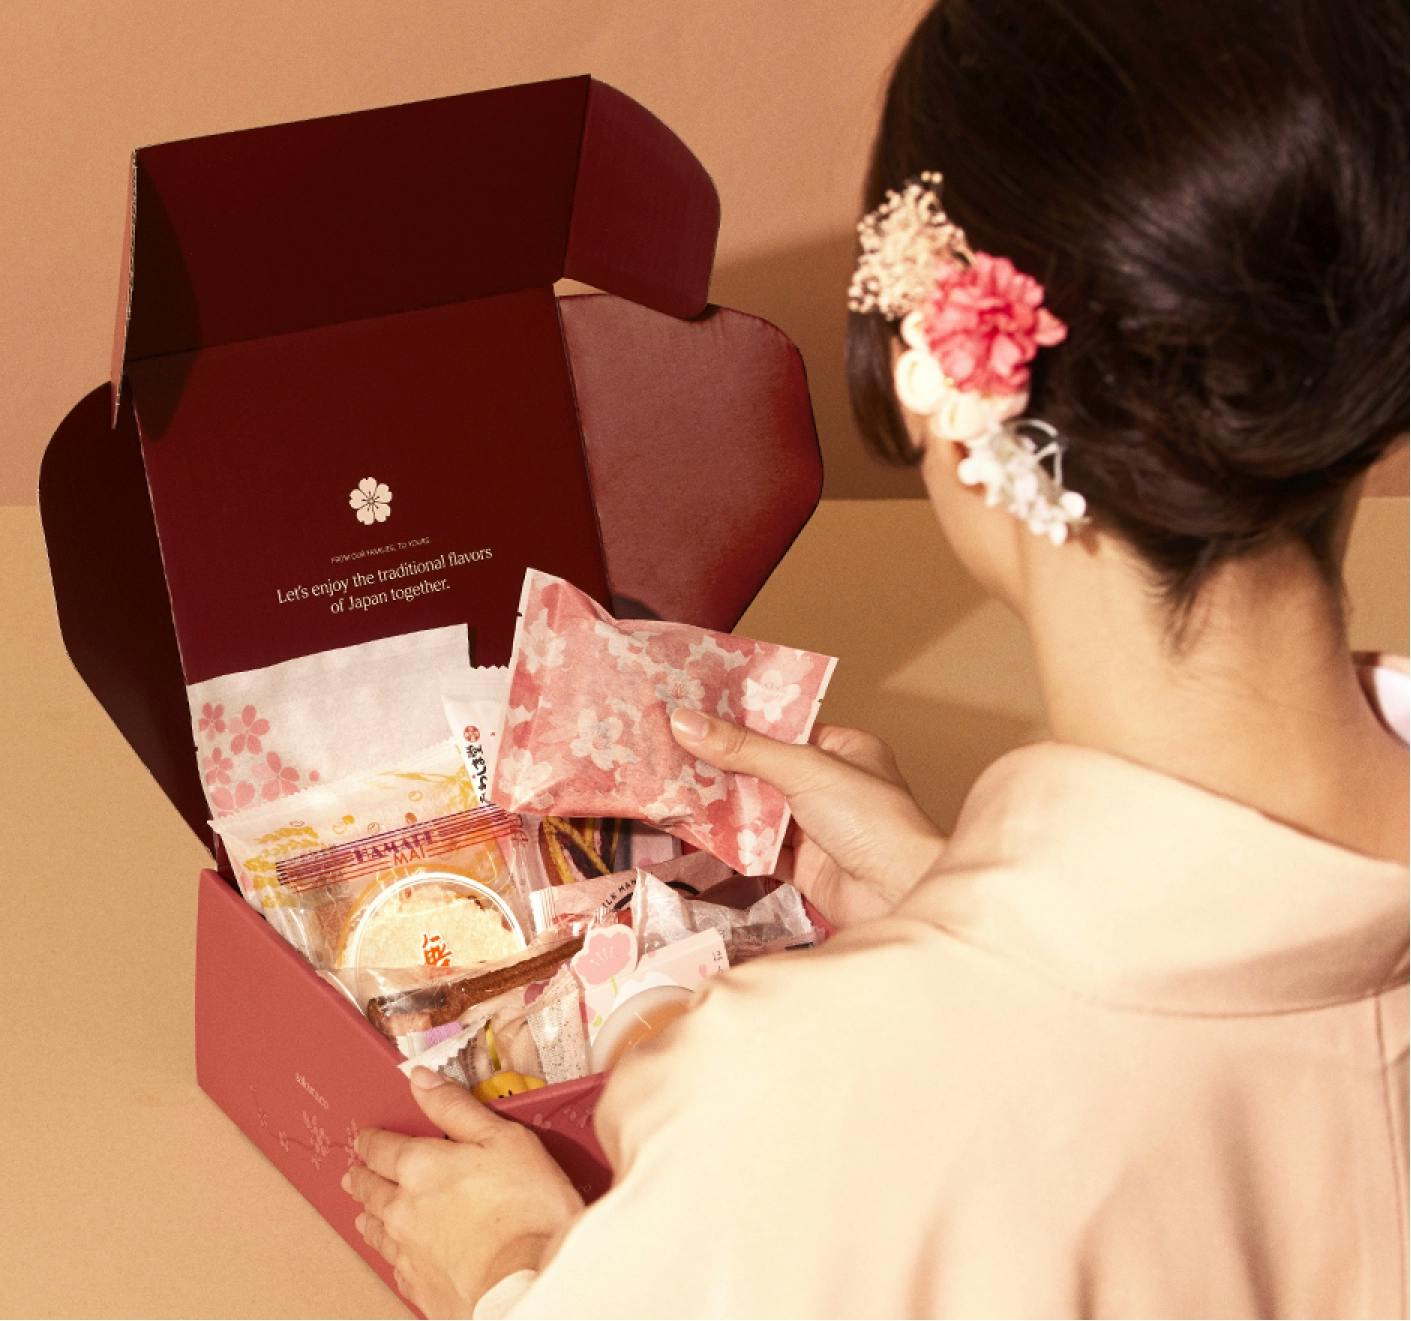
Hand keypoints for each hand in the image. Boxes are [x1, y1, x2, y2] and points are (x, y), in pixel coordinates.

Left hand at [346, 1067, 583, 1317]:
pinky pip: (395, 1265)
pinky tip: (397, 1255)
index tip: (365, 1138)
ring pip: (375, 1230)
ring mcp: (408, 1252)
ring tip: (364, 1213)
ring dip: (368, 1216)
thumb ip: (455, 1107)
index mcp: (420, 1166)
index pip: (379, 1147)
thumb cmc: (525, 1207)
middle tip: (353, 1173)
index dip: (370, 1140)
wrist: (528, 1280)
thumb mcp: (502, 1138)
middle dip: (361, 1177)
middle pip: (369, 1189)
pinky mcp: (420, 1287)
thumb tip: (420, 1079)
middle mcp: (402, 1208)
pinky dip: (393, 1254)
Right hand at [669, 710, 944, 927]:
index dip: (742, 722)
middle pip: (765, 770)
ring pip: (758, 811)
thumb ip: (743, 749)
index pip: (784, 728)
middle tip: (671, 748)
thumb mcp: (804, 769)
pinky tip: (694, 829)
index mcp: (845, 750)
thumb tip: (686, 722)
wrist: (897, 894)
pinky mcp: (803, 866)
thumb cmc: (871, 820)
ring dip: (722, 804)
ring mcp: (816, 828)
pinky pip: (757, 849)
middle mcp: (831, 786)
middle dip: (723, 765)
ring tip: (670, 783)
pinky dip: (730, 843)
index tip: (697, 712)